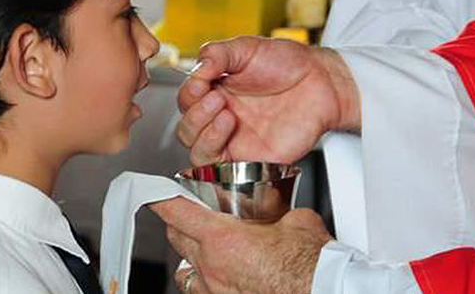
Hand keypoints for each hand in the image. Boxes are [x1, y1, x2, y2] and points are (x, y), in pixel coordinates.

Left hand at [151, 198, 331, 293]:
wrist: (320, 290)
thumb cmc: (309, 264)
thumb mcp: (295, 220)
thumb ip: (280, 210)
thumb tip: (282, 209)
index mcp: (223, 238)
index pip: (175, 211)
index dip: (161, 198)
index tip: (153, 190)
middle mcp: (212, 266)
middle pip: (175, 236)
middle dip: (178, 221)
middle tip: (190, 211)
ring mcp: (215, 289)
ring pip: (184, 265)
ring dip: (188, 251)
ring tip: (201, 243)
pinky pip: (198, 288)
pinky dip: (199, 278)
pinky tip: (212, 273)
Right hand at [178, 37, 359, 165]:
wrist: (322, 81)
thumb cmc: (290, 64)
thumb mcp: (247, 47)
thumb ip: (217, 54)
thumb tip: (196, 67)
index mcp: (217, 92)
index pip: (186, 101)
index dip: (188, 93)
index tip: (201, 81)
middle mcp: (223, 118)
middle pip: (186, 130)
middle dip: (195, 115)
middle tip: (216, 97)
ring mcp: (237, 141)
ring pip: (198, 152)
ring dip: (203, 133)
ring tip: (225, 112)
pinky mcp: (252, 159)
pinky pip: (223, 170)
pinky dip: (217, 153)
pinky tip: (229, 128)